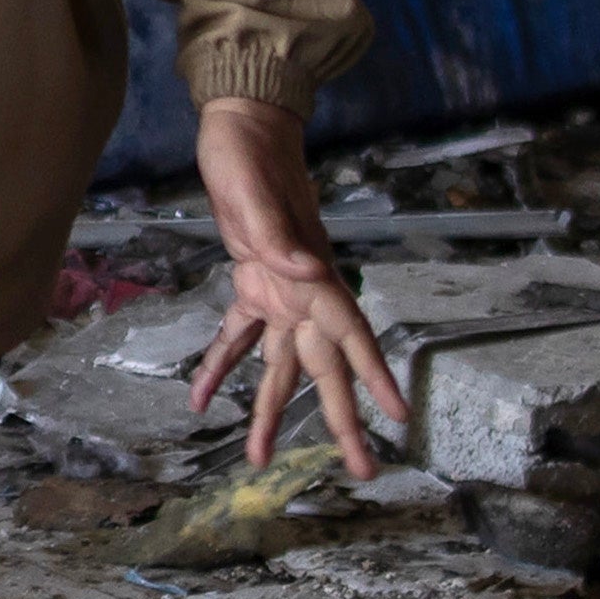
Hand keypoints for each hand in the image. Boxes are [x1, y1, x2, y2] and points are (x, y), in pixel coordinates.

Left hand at [184, 89, 398, 479]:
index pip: (354, 334)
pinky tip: (200, 399)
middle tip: (362, 471)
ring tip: (259, 458)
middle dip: (343, 420)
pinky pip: (240, 336)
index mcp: (314, 275)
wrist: (242, 127)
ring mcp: (280, 293)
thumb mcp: (255, 191)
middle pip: (327, 368)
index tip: (398, 416)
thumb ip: (278, 235)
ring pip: (282, 366)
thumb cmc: (251, 154)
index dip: (376, 376)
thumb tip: (306, 271)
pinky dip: (221, 367)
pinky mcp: (251, 284)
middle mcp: (305, 294)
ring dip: (272, 411)